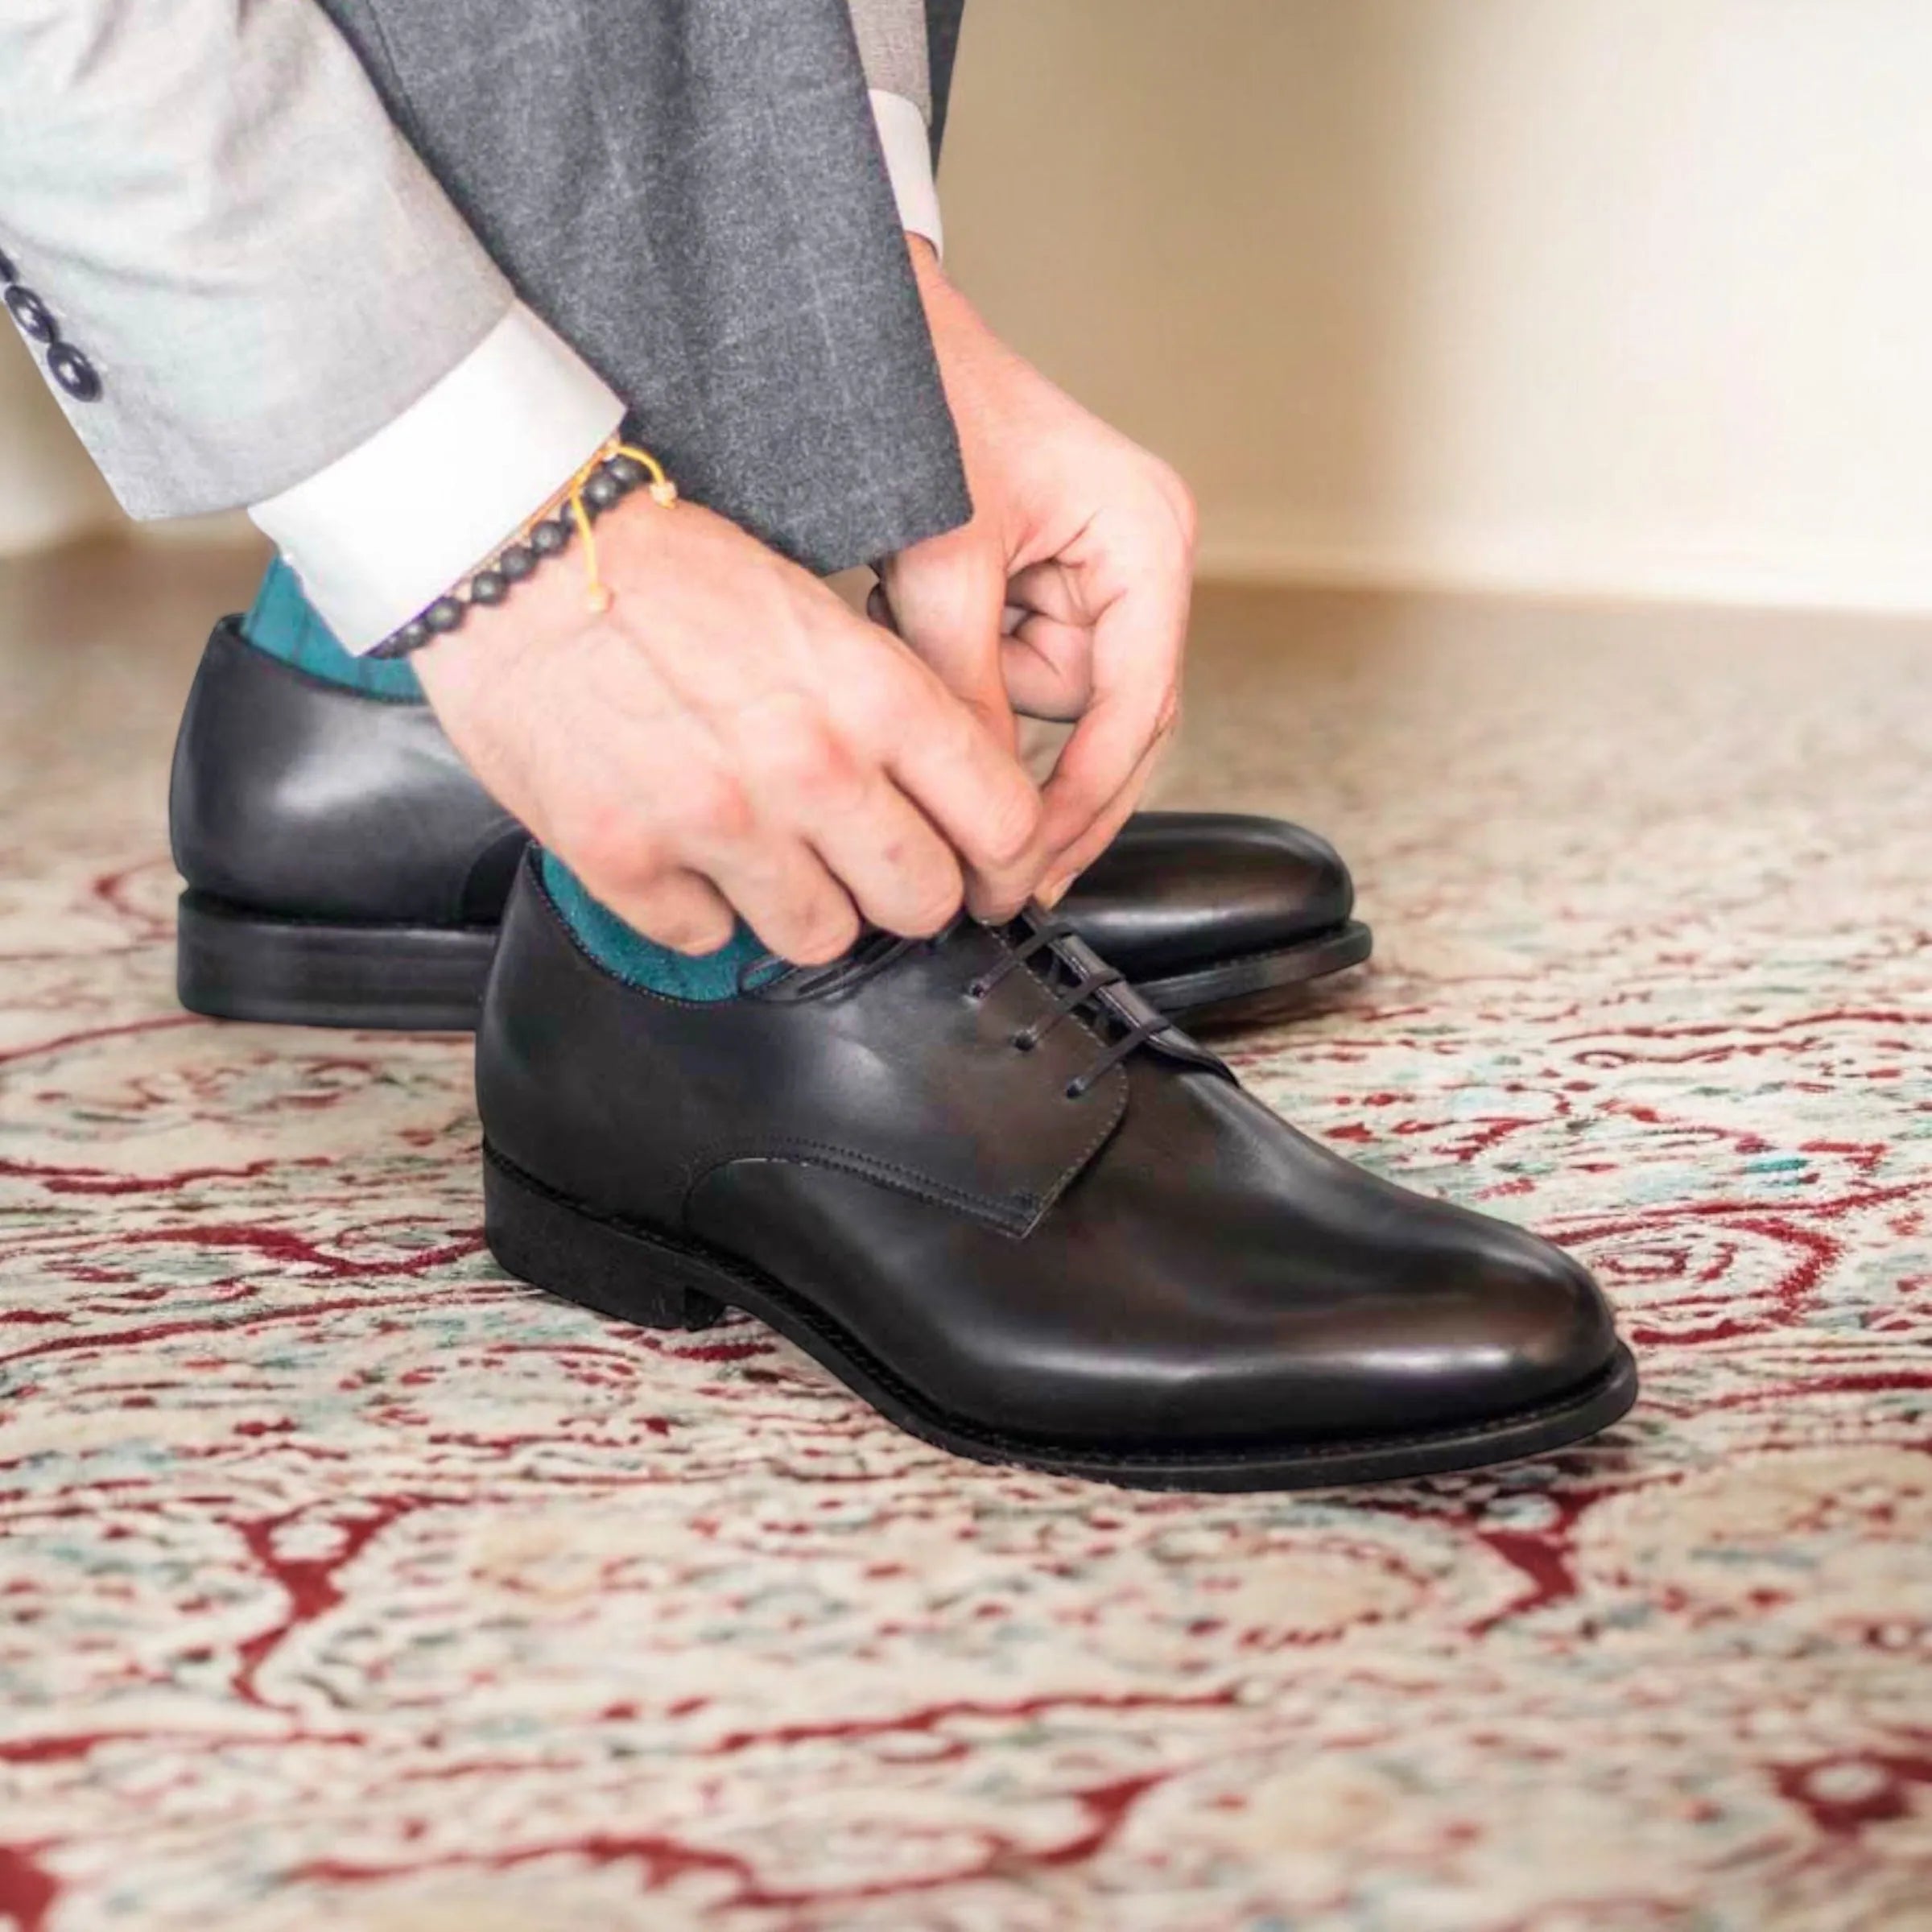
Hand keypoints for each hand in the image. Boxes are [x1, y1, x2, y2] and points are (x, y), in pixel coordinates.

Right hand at [413, 491, 1047, 963]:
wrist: (517, 547)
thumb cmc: (664, 569)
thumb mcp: (817, 612)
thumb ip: (886, 712)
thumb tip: (943, 805)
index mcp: (873, 694)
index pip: (1005, 822)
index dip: (1003, 859)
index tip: (985, 868)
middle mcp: (809, 768)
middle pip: (922, 902)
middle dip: (903, 891)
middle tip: (868, 862)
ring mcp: (716, 822)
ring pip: (820, 937)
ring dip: (801, 906)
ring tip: (762, 847)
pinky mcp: (626, 860)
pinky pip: (703, 938)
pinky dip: (695, 905)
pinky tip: (678, 842)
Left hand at [876, 241, 1196, 899]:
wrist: (865, 340)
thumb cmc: (918, 410)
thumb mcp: (941, 562)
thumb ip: (968, 690)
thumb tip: (980, 810)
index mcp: (1145, 537)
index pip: (1135, 702)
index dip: (1085, 796)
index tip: (1033, 868)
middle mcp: (1138, 561)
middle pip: (1118, 721)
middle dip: (1052, 786)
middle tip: (1004, 880)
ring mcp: (1097, 576)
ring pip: (1057, 704)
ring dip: (981, 694)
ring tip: (911, 612)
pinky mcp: (1049, 586)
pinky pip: (1016, 672)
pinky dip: (963, 666)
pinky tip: (918, 607)